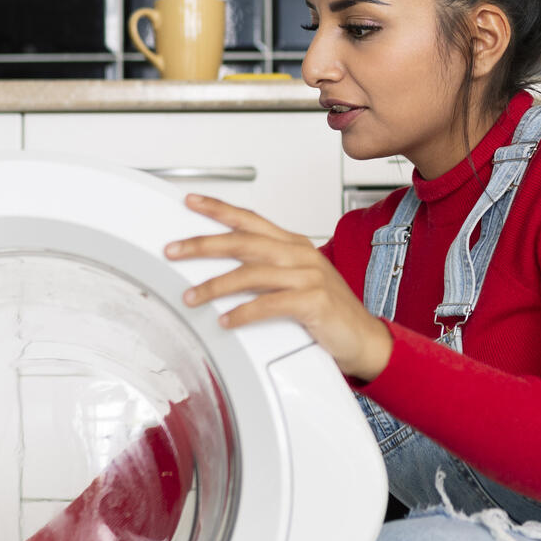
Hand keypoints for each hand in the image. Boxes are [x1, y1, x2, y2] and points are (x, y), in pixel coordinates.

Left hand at [167, 195, 393, 381]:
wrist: (366, 339)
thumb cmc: (330, 312)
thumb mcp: (298, 281)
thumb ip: (269, 270)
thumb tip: (226, 269)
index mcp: (295, 245)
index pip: (251, 220)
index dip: (219, 209)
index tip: (191, 201)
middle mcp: (300, 255)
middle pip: (244, 242)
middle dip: (203, 244)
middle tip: (174, 250)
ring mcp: (309, 277)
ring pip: (251, 273)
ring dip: (215, 285)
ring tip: (192, 296)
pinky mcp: (313, 302)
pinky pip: (269, 304)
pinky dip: (243, 313)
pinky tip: (226, 320)